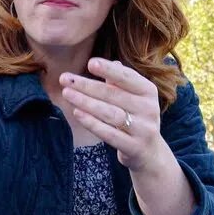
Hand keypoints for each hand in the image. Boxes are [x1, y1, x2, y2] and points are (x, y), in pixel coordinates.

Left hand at [60, 58, 168, 172]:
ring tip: (67, 94)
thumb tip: (102, 63)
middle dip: (87, 86)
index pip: (127, 77)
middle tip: (65, 79)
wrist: (149, 151)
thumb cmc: (134, 117)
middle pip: (114, 94)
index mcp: (148, 91)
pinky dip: (92, 122)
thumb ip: (117, 81)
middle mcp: (149, 108)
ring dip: (86, 102)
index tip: (90, 63)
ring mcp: (143, 129)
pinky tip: (77, 113)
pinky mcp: (134, 146)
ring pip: (110, 113)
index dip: (109, 69)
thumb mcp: (131, 97)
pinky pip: (109, 133)